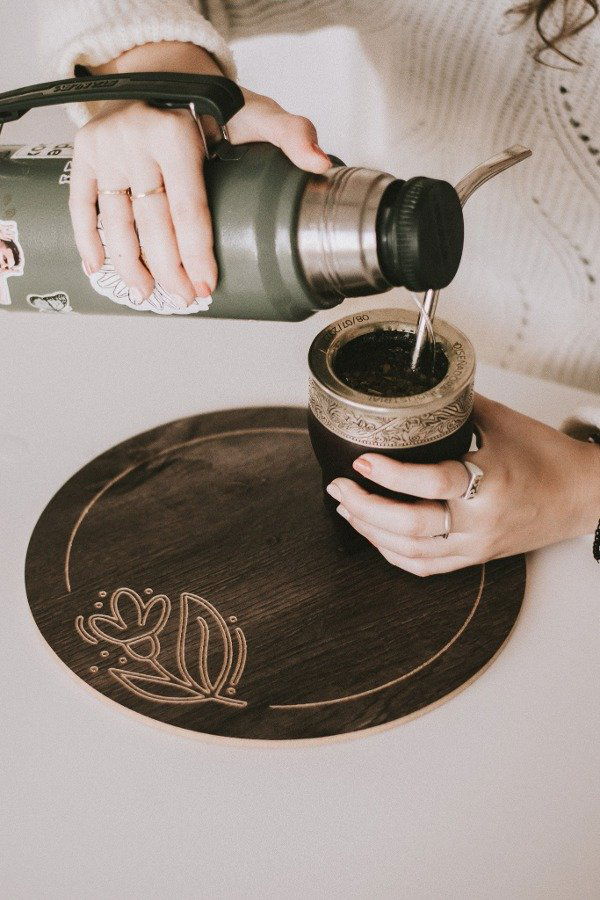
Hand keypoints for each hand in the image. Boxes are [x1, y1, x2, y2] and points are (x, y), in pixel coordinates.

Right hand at [69, 42, 330, 305]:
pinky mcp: (84, 153)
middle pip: (151, 222)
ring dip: (130, 264)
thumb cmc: (211, 104)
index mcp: (176, 133)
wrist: (161, 74)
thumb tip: (319, 163)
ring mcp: (106, 148)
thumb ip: (291, 133)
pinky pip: (81, 202)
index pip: (187, 208)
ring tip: (148, 293)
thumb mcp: (255, 112)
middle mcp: (136, 139)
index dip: (196, 252)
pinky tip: (99, 268)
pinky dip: (88, 238)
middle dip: (168, 269)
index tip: (207, 284)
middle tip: (186, 298)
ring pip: (115, 220)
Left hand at [326, 393, 599, 575]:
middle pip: (412, 526)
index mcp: (492, 480)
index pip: (434, 482)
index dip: (391, 473)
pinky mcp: (474, 559)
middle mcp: (482, 520)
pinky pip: (425, 566)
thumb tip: (412, 391)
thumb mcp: (501, 420)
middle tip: (339, 485)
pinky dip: (391, 553)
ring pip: (412, 551)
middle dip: (365, 507)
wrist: (581, 495)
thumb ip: (454, 408)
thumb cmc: (545, 456)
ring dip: (370, 530)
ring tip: (345, 506)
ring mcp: (476, 545)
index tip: (361, 458)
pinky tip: (372, 534)